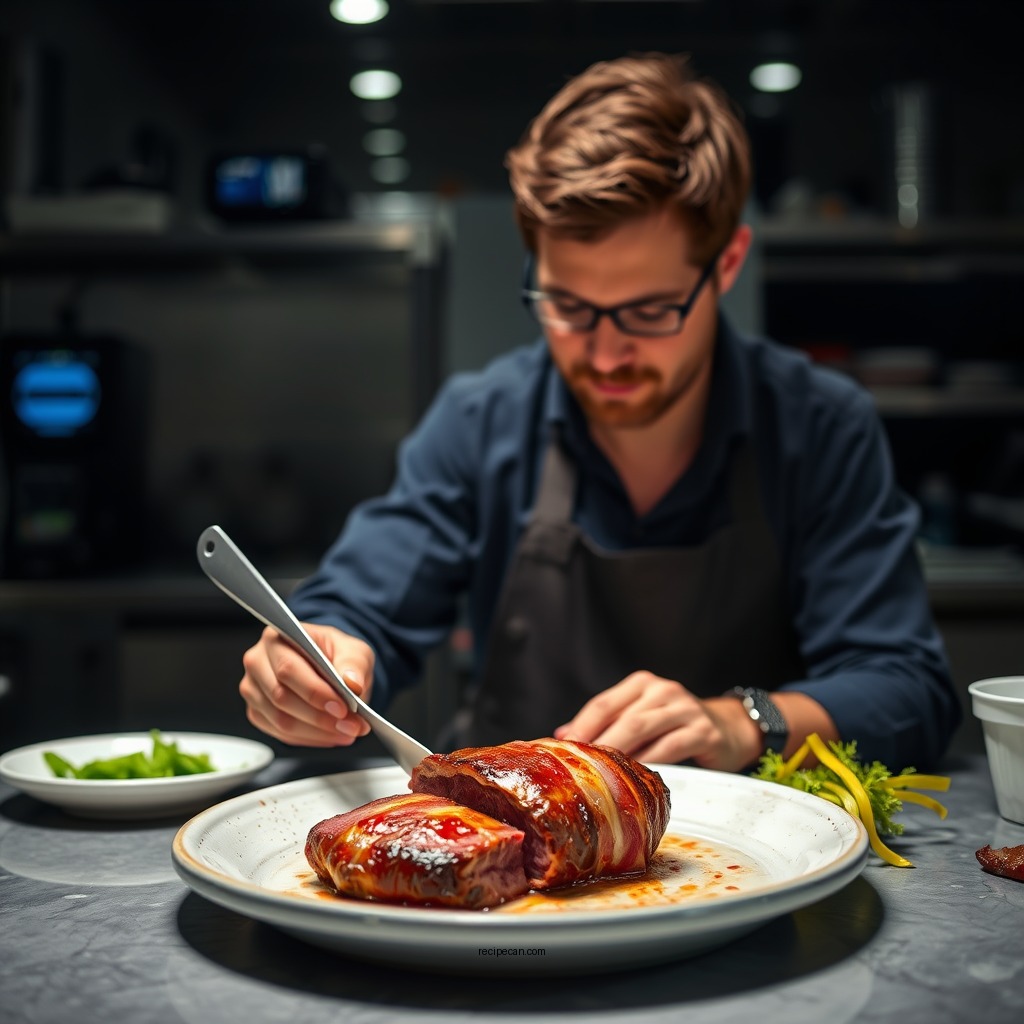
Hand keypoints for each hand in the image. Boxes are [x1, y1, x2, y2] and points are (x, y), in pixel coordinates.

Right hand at [239, 623, 374, 746]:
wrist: (328, 665)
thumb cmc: (335, 654)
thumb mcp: (354, 651)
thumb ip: (354, 665)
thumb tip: (352, 684)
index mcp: (277, 637)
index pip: (289, 669)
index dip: (315, 692)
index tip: (342, 708)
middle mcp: (257, 662)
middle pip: (281, 697)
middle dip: (320, 717)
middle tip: (352, 725)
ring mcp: (253, 689)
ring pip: (280, 720)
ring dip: (318, 731)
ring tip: (347, 732)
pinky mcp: (257, 712)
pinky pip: (279, 733)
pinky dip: (309, 738)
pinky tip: (331, 735)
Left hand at [553, 671, 762, 770]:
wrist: (727, 728)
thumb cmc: (674, 725)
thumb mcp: (641, 716)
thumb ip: (607, 723)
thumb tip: (563, 735)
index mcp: (641, 684)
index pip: (604, 703)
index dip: (581, 725)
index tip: (563, 746)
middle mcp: (662, 690)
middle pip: (622, 717)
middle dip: (598, 742)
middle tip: (581, 765)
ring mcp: (685, 709)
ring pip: (643, 729)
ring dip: (620, 752)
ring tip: (603, 772)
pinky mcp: (703, 731)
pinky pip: (670, 746)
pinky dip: (650, 761)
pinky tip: (638, 775)